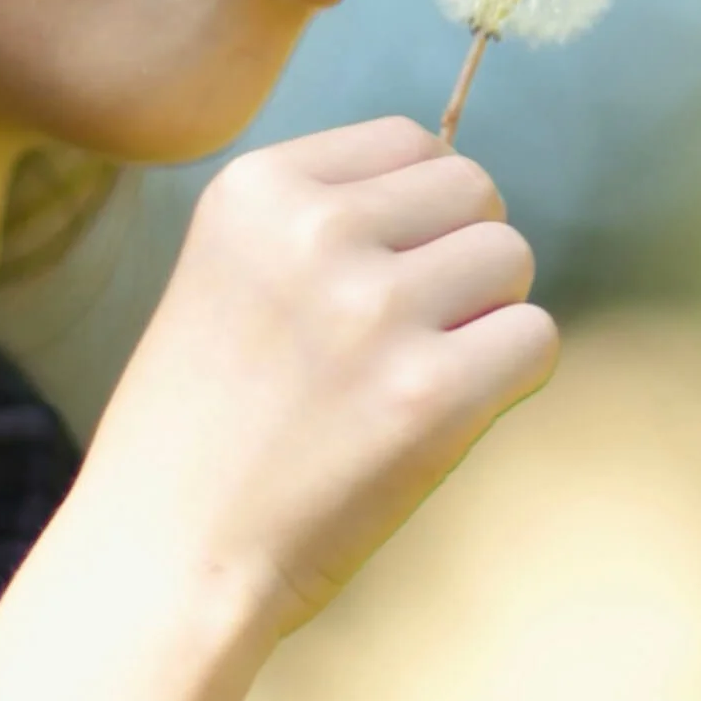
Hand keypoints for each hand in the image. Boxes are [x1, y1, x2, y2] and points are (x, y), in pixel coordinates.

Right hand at [73, 116, 558, 640]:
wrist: (165, 561)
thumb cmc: (206, 425)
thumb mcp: (232, 272)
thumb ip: (329, 216)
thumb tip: (460, 185)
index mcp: (257, 187)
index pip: (411, 140)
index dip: (418, 209)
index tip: (376, 275)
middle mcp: (315, 230)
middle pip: (474, 189)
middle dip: (461, 252)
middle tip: (406, 332)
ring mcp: (375, 310)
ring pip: (512, 259)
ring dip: (487, 315)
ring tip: (412, 375)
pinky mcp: (429, 395)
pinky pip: (536, 339)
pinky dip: (509, 378)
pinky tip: (444, 417)